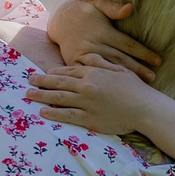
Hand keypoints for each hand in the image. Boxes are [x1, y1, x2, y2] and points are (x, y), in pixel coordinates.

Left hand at [29, 57, 158, 135]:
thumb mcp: (118, 69)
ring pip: (58, 97)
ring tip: (29, 94)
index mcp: (93, 72)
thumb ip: (100, 62)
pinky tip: (42, 112)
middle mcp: (86, 86)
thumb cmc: (134, 88)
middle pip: (59, 82)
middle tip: (29, 80)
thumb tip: (85, 57)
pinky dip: (53, 113)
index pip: (69, 70)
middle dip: (42, 81)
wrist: (144, 107)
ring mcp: (86, 102)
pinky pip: (67, 114)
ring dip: (42, 95)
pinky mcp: (88, 118)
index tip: (45, 72)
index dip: (54, 72)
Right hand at [48, 0, 160, 80]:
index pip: (127, 44)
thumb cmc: (85, 10)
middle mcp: (94, 43)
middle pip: (120, 59)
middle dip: (137, 69)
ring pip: (107, 67)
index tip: (158, 61)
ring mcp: (84, 54)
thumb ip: (113, 8)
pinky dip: (101, 80)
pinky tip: (112, 88)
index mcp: (103, 31)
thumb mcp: (98, 4)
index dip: (144, 52)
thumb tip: (130, 8)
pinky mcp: (75, 62)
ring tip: (137, 85)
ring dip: (122, 76)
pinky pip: (89, 73)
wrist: (61, 19)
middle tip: (152, 78)